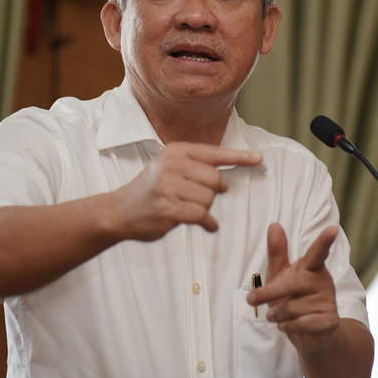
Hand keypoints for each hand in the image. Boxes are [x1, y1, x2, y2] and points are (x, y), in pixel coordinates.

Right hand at [112, 142, 261, 240]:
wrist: (118, 211)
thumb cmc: (150, 190)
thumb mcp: (170, 168)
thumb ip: (197, 169)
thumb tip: (225, 182)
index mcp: (176, 151)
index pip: (215, 153)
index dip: (239, 157)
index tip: (259, 159)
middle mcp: (173, 165)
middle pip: (215, 180)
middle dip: (210, 193)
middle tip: (193, 198)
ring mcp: (169, 187)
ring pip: (209, 200)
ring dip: (204, 209)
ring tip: (186, 209)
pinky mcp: (169, 209)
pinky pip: (202, 216)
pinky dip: (207, 224)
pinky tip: (204, 226)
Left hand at [247, 223, 339, 354]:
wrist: (311, 334)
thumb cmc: (293, 298)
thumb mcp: (281, 275)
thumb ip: (277, 252)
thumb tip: (274, 225)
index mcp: (313, 267)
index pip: (318, 252)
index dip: (324, 241)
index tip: (332, 229)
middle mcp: (324, 281)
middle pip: (292, 284)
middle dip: (269, 293)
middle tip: (252, 300)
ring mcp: (329, 301)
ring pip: (292, 308)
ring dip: (277, 315)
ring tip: (279, 316)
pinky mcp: (329, 321)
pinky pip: (300, 324)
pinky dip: (287, 327)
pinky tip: (289, 326)